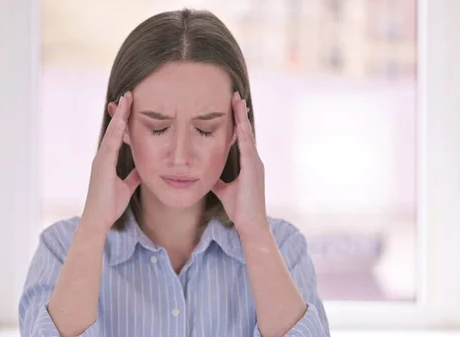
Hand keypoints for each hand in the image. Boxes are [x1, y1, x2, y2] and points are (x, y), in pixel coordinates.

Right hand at [81, 92, 140, 231]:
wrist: (98, 219)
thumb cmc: (109, 205)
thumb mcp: (126, 187)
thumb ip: (133, 177)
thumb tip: (142, 170)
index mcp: (107, 160)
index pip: (117, 135)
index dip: (124, 120)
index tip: (131, 105)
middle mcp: (102, 156)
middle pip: (114, 129)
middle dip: (122, 112)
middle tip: (129, 94)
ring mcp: (101, 160)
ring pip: (112, 132)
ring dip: (120, 115)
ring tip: (127, 99)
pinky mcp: (102, 165)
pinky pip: (110, 144)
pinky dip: (117, 131)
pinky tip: (124, 120)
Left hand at [212, 92, 268, 237]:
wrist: (250, 224)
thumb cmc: (240, 209)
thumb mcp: (224, 191)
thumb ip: (216, 180)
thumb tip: (204, 174)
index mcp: (249, 164)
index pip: (242, 137)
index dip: (237, 122)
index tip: (232, 107)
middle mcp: (254, 161)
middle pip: (246, 131)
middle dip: (240, 113)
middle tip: (236, 95)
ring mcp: (255, 164)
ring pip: (248, 135)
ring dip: (242, 118)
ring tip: (238, 102)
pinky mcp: (253, 170)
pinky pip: (248, 148)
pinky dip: (244, 135)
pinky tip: (239, 123)